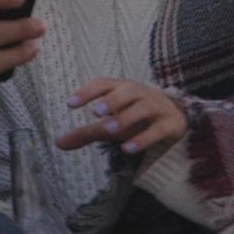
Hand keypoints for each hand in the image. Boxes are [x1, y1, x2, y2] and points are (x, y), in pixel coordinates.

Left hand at [55, 78, 187, 154]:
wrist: (176, 118)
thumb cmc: (134, 117)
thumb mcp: (110, 122)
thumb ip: (86, 131)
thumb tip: (58, 143)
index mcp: (121, 88)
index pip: (103, 84)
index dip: (87, 92)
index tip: (70, 103)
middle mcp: (139, 94)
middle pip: (127, 92)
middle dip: (111, 100)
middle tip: (96, 112)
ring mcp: (156, 108)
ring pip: (143, 108)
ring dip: (125, 118)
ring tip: (108, 129)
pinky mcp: (170, 125)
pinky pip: (158, 130)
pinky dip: (143, 139)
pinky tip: (127, 149)